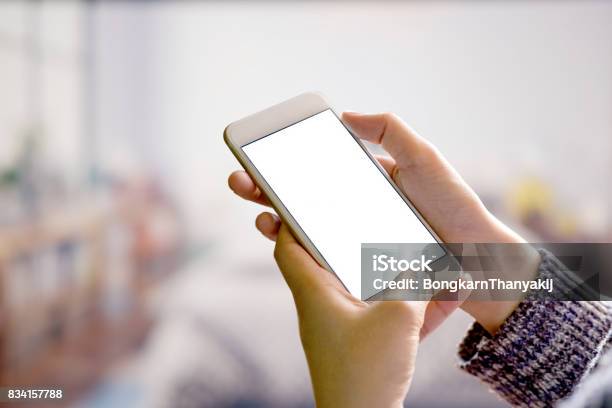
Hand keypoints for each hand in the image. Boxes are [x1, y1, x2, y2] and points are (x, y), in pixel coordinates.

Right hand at [229, 112, 539, 332]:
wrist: (476, 257)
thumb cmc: (451, 204)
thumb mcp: (423, 157)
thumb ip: (388, 130)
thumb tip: (344, 116)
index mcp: (364, 186)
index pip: (316, 173)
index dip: (285, 168)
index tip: (260, 161)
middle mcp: (354, 214)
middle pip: (301, 201)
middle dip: (266, 192)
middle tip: (240, 184)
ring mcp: (356, 242)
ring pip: (304, 231)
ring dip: (274, 221)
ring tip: (259, 214)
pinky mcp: (361, 268)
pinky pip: (323, 260)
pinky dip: (297, 251)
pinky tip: (281, 241)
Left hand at [271, 222, 427, 407]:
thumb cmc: (367, 373)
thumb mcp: (398, 319)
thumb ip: (413, 284)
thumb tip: (427, 264)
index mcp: (316, 293)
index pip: (290, 246)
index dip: (295, 220)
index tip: (314, 201)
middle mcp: (324, 307)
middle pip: (331, 261)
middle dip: (359, 241)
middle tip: (381, 222)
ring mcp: (343, 327)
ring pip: (366, 288)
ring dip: (394, 274)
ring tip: (425, 259)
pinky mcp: (363, 345)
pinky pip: (386, 313)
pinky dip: (408, 303)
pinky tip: (443, 295)